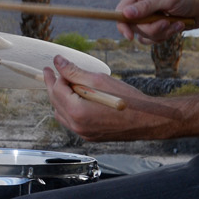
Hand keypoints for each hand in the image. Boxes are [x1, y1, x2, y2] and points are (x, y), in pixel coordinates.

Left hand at [43, 55, 174, 140]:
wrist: (147, 120)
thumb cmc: (127, 99)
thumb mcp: (99, 80)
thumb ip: (74, 71)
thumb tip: (58, 62)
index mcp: (77, 111)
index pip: (57, 90)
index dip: (54, 76)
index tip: (52, 66)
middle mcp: (77, 126)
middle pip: (55, 103)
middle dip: (53, 86)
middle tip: (51, 73)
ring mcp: (83, 133)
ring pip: (61, 114)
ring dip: (60, 98)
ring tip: (64, 84)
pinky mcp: (90, 136)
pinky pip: (71, 122)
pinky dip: (69, 109)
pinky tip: (76, 99)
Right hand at [115, 0, 198, 44]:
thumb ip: (147, 6)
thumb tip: (126, 13)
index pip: (121, 10)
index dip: (123, 25)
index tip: (130, 36)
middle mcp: (141, 4)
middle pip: (133, 26)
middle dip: (151, 29)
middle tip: (166, 23)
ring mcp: (148, 16)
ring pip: (143, 34)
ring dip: (161, 33)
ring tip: (175, 24)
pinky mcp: (156, 26)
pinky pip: (152, 38)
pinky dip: (165, 35)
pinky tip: (177, 26)